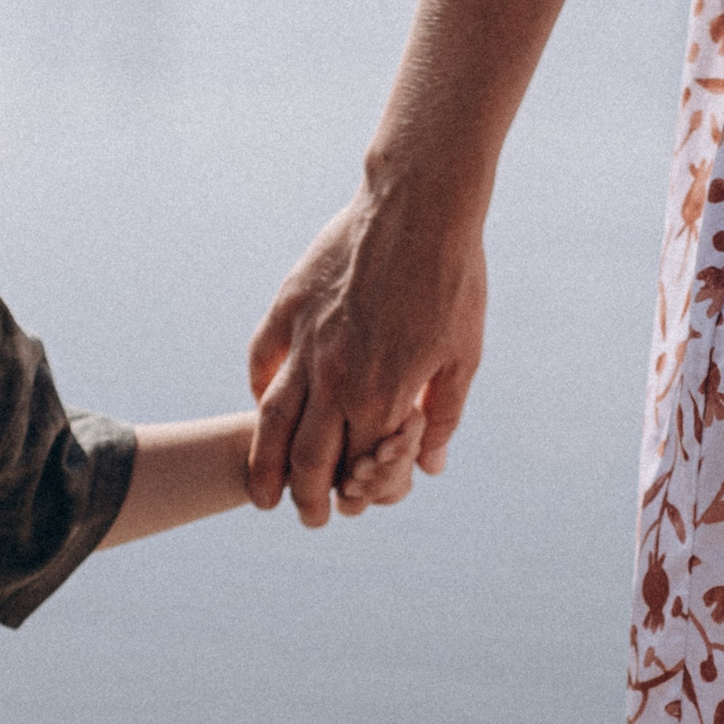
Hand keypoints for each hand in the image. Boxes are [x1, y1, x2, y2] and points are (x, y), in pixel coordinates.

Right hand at [248, 192, 487, 525]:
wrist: (420, 205)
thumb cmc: (454, 279)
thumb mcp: (465, 354)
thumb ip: (444, 416)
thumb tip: (430, 465)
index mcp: (384, 397)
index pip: (359, 469)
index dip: (361, 493)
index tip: (360, 501)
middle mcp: (336, 380)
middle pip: (306, 462)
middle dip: (305, 500)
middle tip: (306, 517)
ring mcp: (306, 345)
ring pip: (271, 423)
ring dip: (264, 468)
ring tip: (261, 495)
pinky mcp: (288, 310)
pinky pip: (262, 362)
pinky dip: (259, 390)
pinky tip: (262, 407)